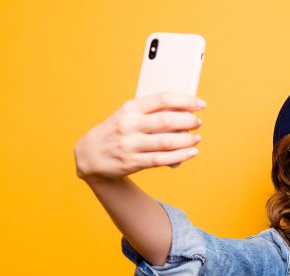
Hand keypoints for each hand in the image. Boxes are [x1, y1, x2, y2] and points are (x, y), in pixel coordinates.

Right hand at [74, 92, 205, 182]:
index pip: (162, 99)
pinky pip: (161, 159)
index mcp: (130, 108)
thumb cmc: (115, 132)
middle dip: (188, 121)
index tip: (200, 104)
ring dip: (186, 140)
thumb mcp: (127, 115)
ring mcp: (130, 144)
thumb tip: (183, 112)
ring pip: (166, 142)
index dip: (185, 100)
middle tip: (198, 122)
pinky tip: (191, 153)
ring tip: (196, 138)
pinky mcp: (132, 162)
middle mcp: (130, 125)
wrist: (89, 155)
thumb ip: (150, 113)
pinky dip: (180, 156)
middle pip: (166, 120)